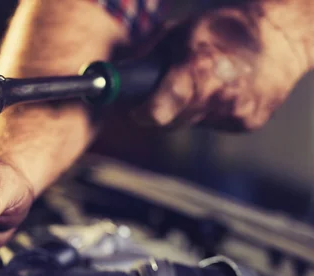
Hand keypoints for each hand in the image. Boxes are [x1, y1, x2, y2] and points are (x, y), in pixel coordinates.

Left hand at [140, 2, 312, 130]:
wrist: (280, 39)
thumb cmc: (222, 30)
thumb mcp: (178, 32)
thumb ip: (145, 57)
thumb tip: (116, 78)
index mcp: (197, 72)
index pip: (158, 112)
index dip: (141, 114)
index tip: (136, 110)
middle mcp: (217, 98)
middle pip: (169, 123)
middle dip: (160, 111)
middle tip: (163, 92)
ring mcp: (234, 114)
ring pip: (190, 125)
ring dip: (185, 110)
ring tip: (200, 83)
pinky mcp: (247, 124)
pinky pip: (212, 124)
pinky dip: (209, 112)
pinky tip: (221, 91)